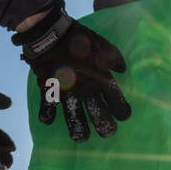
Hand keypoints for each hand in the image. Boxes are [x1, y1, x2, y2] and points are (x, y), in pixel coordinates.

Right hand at [13, 0, 130, 141]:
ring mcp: (66, 91)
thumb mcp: (101, 43)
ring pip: (74, 119)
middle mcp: (85, 88)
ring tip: (82, 138)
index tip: (123, 116)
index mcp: (101, 77)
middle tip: (107, 132)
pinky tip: (48, 121)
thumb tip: (122, 70)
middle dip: (105, 127)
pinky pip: (47, 109)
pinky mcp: (48, 90)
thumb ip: (114, 57)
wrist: (49, 31)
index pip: (116, 99)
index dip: (122, 111)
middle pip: (99, 115)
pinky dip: (46, 116)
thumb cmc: (78, 37)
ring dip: (79, 131)